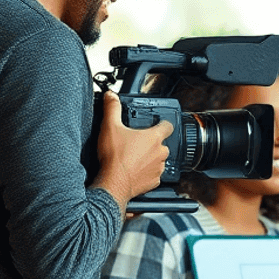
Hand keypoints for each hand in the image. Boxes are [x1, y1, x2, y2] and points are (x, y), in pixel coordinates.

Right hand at [93, 91, 172, 209]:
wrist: (113, 182)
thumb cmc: (114, 157)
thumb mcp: (110, 127)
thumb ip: (112, 109)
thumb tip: (112, 96)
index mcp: (154, 137)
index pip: (168, 126)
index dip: (162, 123)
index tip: (157, 124)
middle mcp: (161, 152)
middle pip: (162, 144)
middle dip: (151, 143)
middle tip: (136, 143)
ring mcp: (159, 168)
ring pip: (158, 159)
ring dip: (150, 158)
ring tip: (133, 157)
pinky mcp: (154, 181)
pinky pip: (154, 174)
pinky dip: (146, 172)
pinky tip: (134, 170)